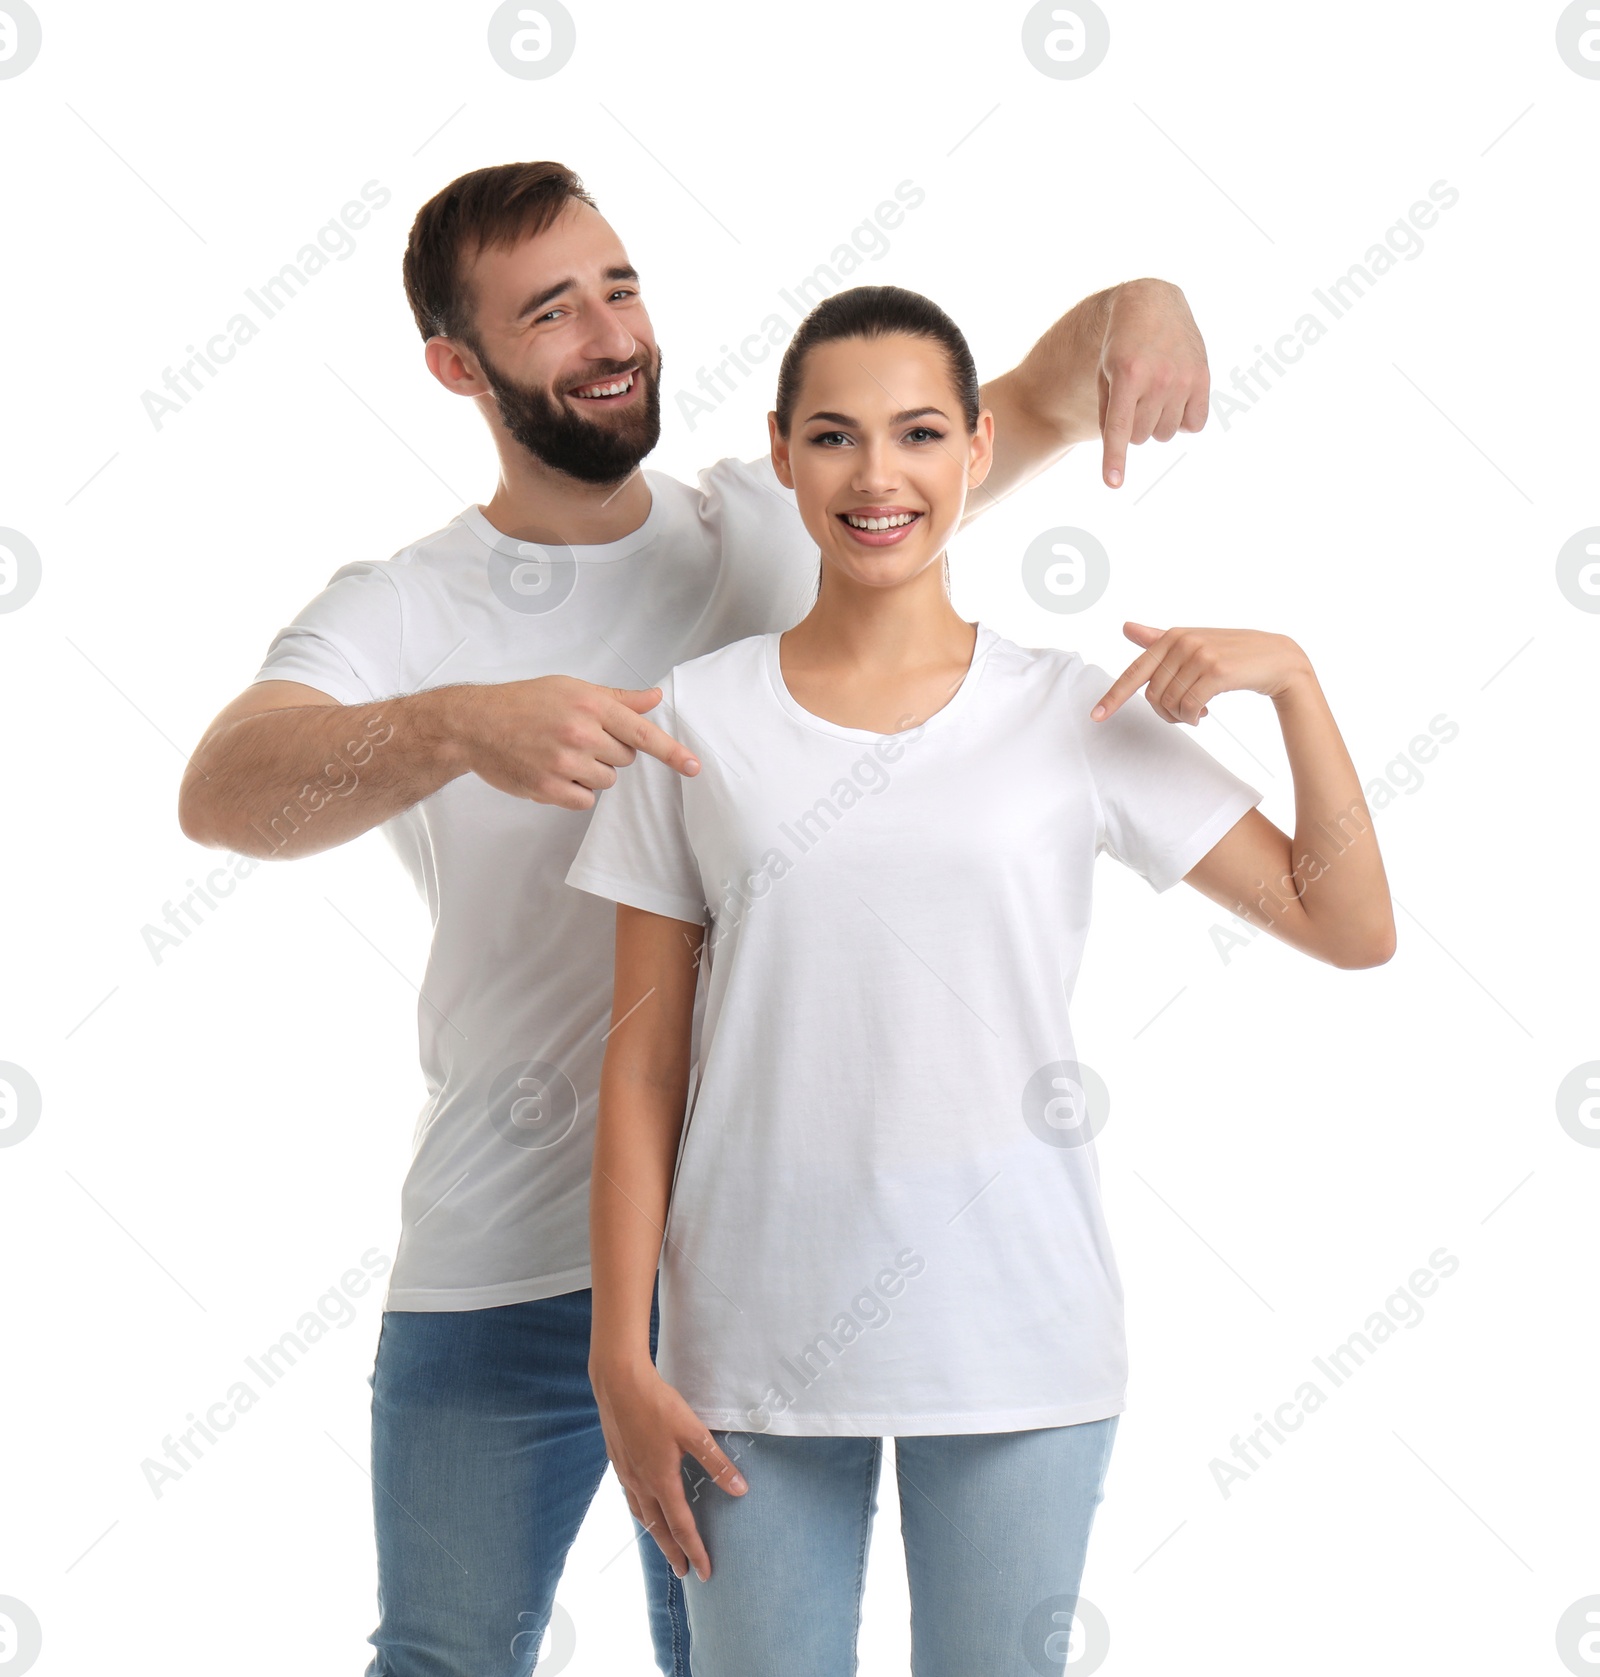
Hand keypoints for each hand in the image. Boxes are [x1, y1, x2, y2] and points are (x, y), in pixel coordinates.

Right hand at [453, 676, 698, 810]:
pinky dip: (574, 791)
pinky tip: (553, 773)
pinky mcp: (548, 787)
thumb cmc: (523, 702)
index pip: (642, 732)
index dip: (672, 752)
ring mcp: (564, 762)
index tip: (694, 767)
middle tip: (579, 739)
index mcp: (590, 704)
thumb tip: (654, 698)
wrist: (474, 724)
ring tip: (561, 754)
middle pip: (625, 759)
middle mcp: (580, 732)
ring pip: (606, 781)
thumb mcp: (571, 688)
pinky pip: (584, 800)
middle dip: (610, 752)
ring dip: (591, 773)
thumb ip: (617, 698)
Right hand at [591, 1360, 746, 1581]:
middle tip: (683, 1572)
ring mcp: (626, 1473)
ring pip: (641, 1514)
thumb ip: (716, 1462)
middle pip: (658, 1528)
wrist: (618, 1383)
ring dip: (655, 1534)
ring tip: (663, 1544)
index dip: (695, 1550)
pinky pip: (630, 1497)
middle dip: (672, 1552)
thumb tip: (740, 1490)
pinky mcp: (617, 1460)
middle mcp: (640, 1483)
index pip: (682, 1526)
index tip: (703, 1572)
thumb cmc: (658, 1405)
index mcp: (661, 1480)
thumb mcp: (693, 1432)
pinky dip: (641, 1511)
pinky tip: (643, 1504)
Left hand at [1091, 622, 1310, 725]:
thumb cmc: (1231, 653)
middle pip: (1153, 695)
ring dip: (1182, 717)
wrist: (1277, 658)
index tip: (1096, 716)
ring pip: (1171, 703)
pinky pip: (1190, 706)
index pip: (1135, 672)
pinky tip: (1204, 716)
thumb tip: (1126, 627)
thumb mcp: (1193, 643)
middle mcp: (1182, 642)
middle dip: (1165, 713)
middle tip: (1183, 715)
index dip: (1114, 696)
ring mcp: (1200, 655)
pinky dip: (1193, 718)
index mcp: (1171, 637)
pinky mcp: (1217, 671)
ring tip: (1197, 713)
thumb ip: (1158, 639)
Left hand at [1097, 280, 1208, 488]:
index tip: (1113, 483)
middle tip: (1133, 397)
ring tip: (1154, 393)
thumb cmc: (1121, 345)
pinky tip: (1175, 399)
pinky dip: (1182, 422)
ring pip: (1165, 434)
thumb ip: (1107, 414)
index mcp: (1127, 376)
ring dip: (1156, 423)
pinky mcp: (1203, 378)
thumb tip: (1122, 448)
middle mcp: (1158, 378)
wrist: (1152, 303)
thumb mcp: (1103, 373)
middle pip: (1140, 437)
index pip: (1119, 428)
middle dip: (1133, 426)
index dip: (1115, 458)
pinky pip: (1193, 426)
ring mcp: (1183, 379)